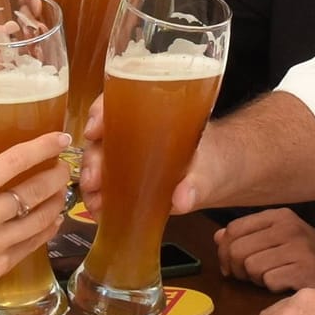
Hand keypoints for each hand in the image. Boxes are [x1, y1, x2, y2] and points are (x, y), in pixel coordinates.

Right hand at [0, 132, 69, 311]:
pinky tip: (53, 218)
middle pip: (35, 188)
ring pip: (41, 216)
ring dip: (57, 200)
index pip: (13, 161)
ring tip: (61, 191)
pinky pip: (34, 242)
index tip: (61, 137)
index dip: (43, 146)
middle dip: (58, 174)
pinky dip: (49, 227)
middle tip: (64, 167)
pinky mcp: (0, 266)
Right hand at [79, 95, 226, 215]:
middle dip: (92, 158)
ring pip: (99, 163)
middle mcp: (135, 134)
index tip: (94, 130)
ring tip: (95, 201)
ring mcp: (130, 159)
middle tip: (93, 179)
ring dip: (91, 181)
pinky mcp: (130, 182)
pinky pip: (107, 187)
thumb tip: (182, 198)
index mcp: (153, 116)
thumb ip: (198, 183)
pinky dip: (99, 198)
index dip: (99, 113)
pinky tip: (99, 212)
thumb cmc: (217, 159)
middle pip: (101, 138)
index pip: (116, 102)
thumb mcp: (211, 168)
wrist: (222, 176)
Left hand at [216, 208, 314, 303]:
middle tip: (250, 277)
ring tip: (271, 278)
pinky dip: (273, 288)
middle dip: (238, 269)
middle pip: (238, 249)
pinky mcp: (305, 270)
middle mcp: (289, 227)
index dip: (224, 251)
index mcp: (279, 216)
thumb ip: (248, 236)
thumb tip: (218, 237)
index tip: (230, 265)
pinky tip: (285, 284)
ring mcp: (299, 247)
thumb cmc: (307, 257)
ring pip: (251, 267)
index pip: (233, 229)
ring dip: (256, 279)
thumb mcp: (279, 239)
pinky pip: (269, 281)